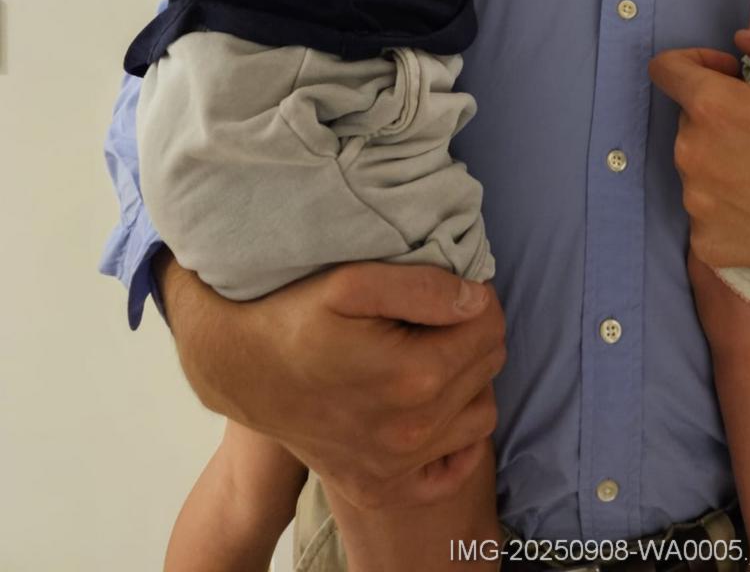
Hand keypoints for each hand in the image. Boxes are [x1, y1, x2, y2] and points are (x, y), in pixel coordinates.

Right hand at [163, 258, 506, 509]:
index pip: (490, 328)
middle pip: (488, 367)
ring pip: (480, 415)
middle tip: (435, 315)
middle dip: (472, 333)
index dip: (478, 297)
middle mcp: (411, 433)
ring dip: (467, 381)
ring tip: (431, 354)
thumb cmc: (294, 316)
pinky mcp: (380, 488)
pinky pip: (452, 471)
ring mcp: (395, 469)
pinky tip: (432, 408)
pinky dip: (455, 441)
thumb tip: (477, 300)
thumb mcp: (353, 281)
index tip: (451, 286)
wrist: (238, 368)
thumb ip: (425, 287)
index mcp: (413, 377)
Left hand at [648, 36, 749, 300]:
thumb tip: (742, 40)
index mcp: (714, 108)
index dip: (695, 62)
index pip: (667, 69)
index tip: (728, 75)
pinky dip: (728, 206)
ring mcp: (696, 205)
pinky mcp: (707, 244)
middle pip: (689, 120)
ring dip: (722, 160)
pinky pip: (706, 212)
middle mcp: (692, 154)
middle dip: (719, 116)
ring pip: (696, 166)